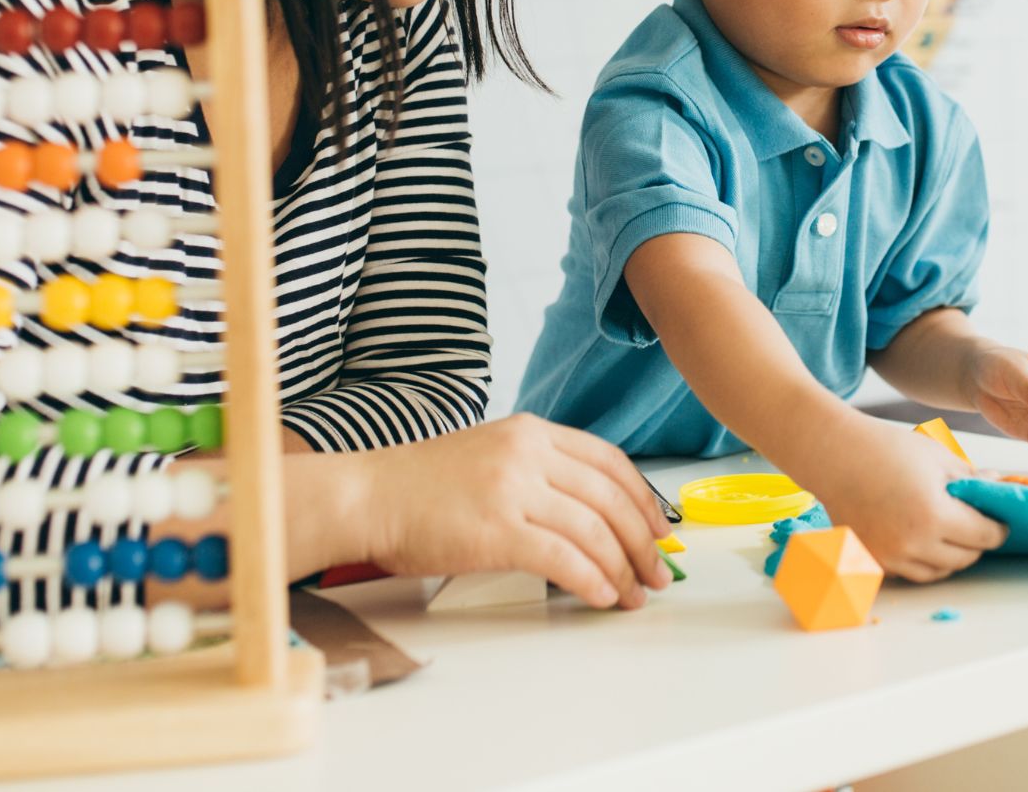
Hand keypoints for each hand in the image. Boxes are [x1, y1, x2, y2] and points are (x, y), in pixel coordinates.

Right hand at [358, 413, 672, 609]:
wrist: (367, 497)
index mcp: (531, 431)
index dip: (643, 499)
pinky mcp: (496, 530)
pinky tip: (601, 596)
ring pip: (592, 530)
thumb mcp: (490, 455)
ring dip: (622, 568)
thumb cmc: (421, 487)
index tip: (659, 529)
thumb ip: (538, 471)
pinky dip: (591, 580)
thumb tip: (590, 515)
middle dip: (643, 541)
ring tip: (634, 594)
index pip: (609, 461)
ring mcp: (512, 489)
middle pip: (610, 498)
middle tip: (658, 572)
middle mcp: (528, 453)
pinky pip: (563, 558)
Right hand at [807, 418, 1007, 582]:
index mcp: (934, 515)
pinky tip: (922, 536)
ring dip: (951, 555)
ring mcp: (890, 556)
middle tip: (976, 523)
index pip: (984, 536)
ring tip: (950, 530)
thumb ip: (971, 478)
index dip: (998, 528)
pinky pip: (910, 572)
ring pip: (939, 571)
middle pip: (965, 559)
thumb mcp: (936, 457)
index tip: (999, 521)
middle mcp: (912, 544)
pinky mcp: (873, 560)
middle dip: (977, 542)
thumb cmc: (884, 448)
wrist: (832, 454)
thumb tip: (998, 486)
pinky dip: (923, 560)